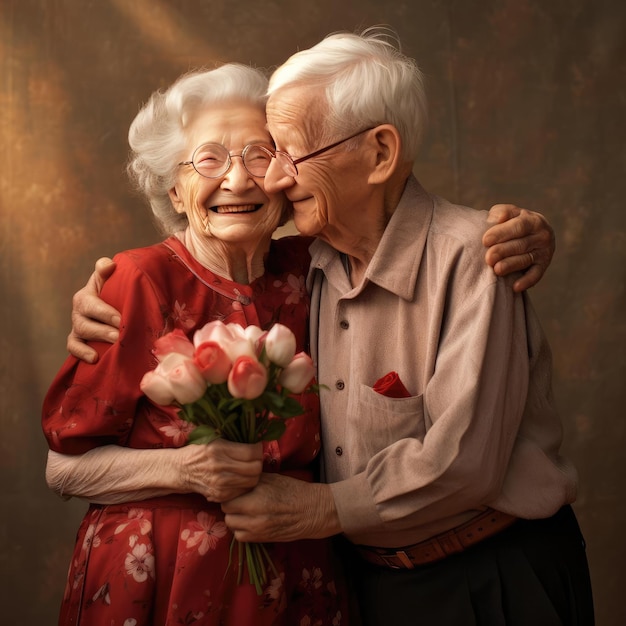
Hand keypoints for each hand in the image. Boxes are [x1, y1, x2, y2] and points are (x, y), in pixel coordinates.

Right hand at [67, 257, 119, 362]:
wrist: (112, 308)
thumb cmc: (114, 293)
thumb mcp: (110, 280)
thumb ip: (106, 270)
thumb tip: (109, 265)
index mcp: (86, 295)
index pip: (91, 301)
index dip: (104, 310)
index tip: (119, 318)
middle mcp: (79, 310)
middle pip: (87, 318)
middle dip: (105, 326)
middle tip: (121, 332)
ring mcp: (77, 326)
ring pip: (82, 332)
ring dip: (99, 337)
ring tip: (116, 342)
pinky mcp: (77, 340)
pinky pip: (74, 347)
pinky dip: (82, 353)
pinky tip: (95, 358)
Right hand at [179, 439, 262, 502]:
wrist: (180, 470)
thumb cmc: (198, 451)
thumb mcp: (213, 438)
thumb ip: (232, 439)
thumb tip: (254, 435)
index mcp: (219, 449)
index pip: (251, 452)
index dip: (258, 449)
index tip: (256, 447)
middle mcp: (220, 467)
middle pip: (255, 468)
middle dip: (258, 462)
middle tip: (254, 459)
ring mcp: (220, 484)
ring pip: (252, 481)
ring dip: (254, 474)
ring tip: (248, 468)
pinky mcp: (220, 495)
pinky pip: (243, 491)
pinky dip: (245, 485)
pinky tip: (239, 478)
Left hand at [221, 473, 341, 541]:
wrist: (313, 511)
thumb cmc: (293, 490)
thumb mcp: (272, 479)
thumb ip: (252, 481)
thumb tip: (235, 480)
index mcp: (257, 496)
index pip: (228, 498)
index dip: (230, 493)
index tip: (235, 491)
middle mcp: (255, 514)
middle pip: (227, 513)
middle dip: (231, 506)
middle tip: (239, 500)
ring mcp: (258, 529)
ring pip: (231, 526)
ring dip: (235, 518)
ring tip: (244, 511)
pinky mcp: (262, 539)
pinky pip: (241, 537)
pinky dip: (242, 530)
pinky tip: (250, 522)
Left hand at [483, 204, 554, 291]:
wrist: (532, 234)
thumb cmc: (512, 223)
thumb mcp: (509, 213)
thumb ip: (502, 212)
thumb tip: (498, 218)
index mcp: (533, 220)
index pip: (518, 226)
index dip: (501, 233)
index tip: (485, 240)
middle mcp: (542, 235)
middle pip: (521, 244)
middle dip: (503, 251)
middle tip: (488, 258)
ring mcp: (544, 252)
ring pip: (526, 259)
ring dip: (511, 265)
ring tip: (497, 270)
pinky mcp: (543, 266)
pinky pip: (536, 275)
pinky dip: (526, 281)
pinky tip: (515, 287)